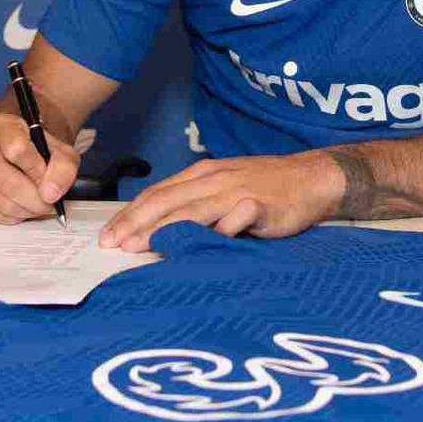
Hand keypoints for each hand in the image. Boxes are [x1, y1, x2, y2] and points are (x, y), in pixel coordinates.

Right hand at [0, 110, 79, 223]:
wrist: (24, 147)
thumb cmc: (40, 147)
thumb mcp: (61, 150)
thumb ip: (63, 168)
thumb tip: (50, 194)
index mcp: (2, 125)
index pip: (16, 150)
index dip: (37, 171)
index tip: (49, 179)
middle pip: (8, 183)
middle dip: (35, 199)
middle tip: (49, 202)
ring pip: (1, 203)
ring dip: (26, 210)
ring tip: (37, 203)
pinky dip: (11, 217)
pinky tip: (20, 206)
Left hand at [98, 152, 345, 252]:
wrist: (313, 178)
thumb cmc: (269, 188)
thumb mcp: (226, 188)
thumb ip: (199, 204)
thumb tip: (163, 230)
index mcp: (203, 173)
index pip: (158, 193)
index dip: (130, 213)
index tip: (109, 233)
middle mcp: (214, 178)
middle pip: (166, 200)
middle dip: (134, 223)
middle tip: (112, 244)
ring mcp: (235, 190)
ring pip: (189, 210)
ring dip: (159, 229)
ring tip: (137, 247)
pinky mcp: (257, 205)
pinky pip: (229, 221)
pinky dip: (208, 234)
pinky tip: (191, 248)